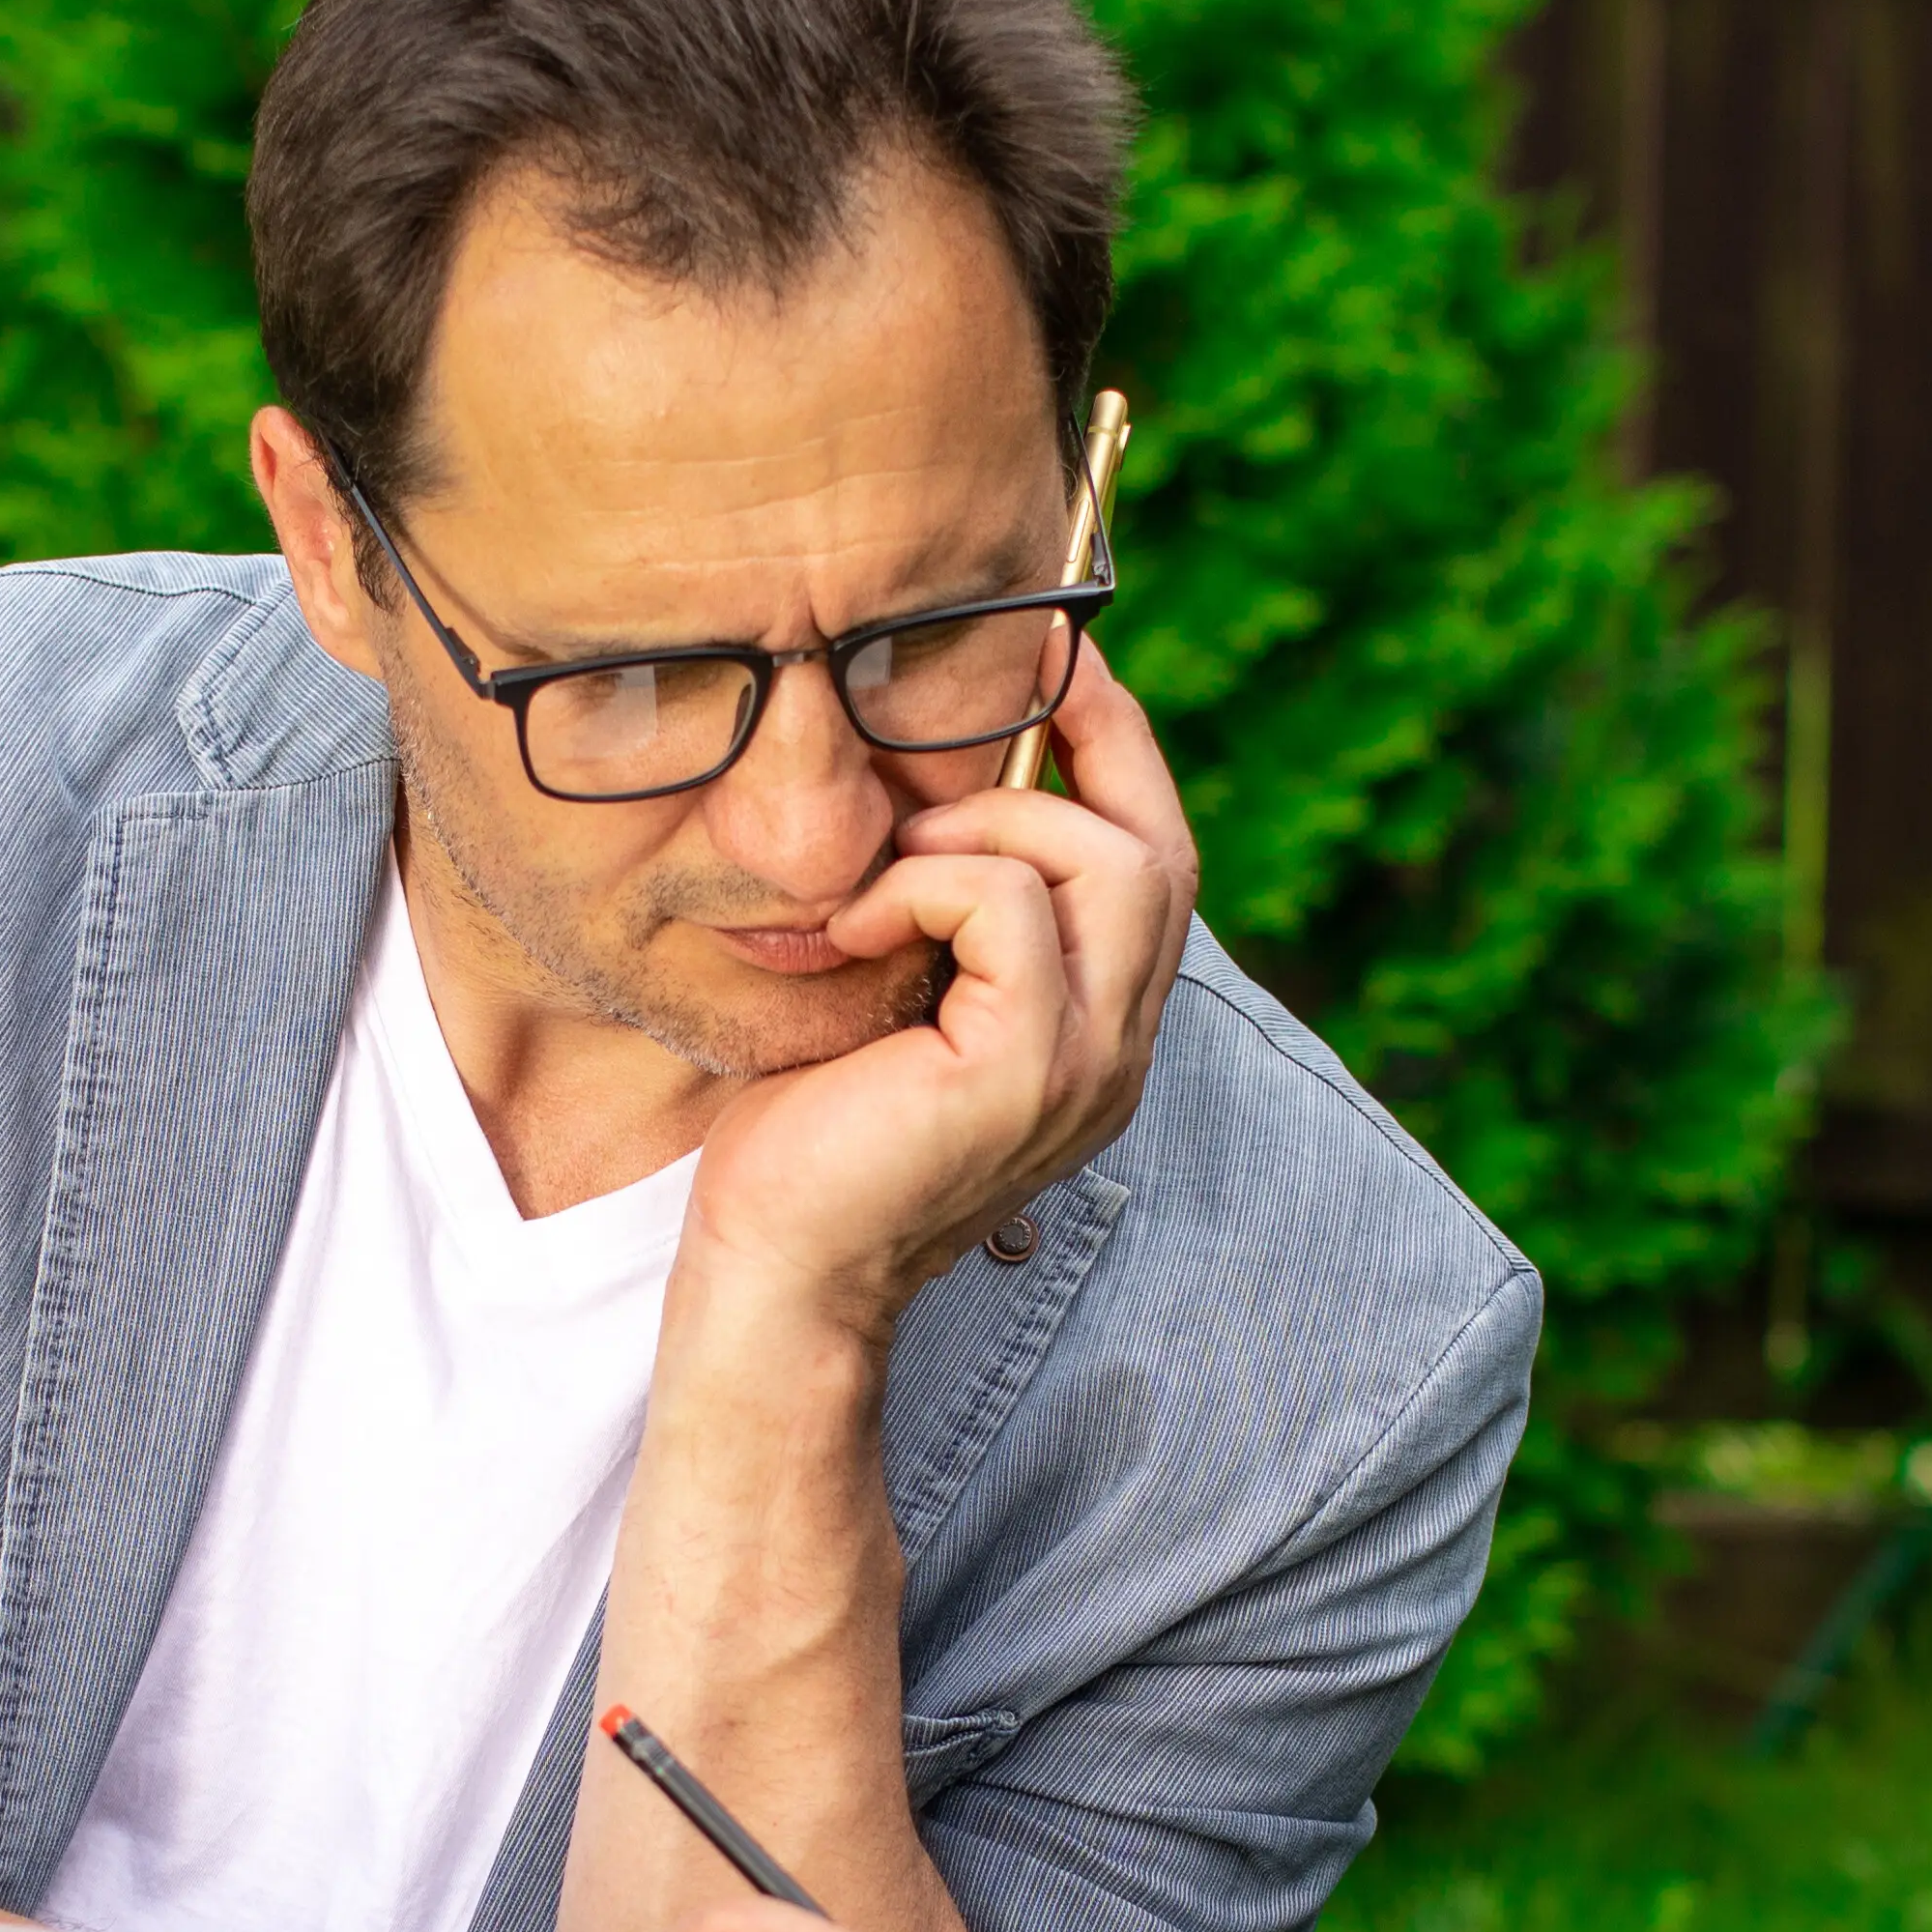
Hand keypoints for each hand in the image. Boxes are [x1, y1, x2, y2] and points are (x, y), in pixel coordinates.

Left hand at [679, 639, 1199, 1329]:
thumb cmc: (807, 1138)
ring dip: (985, 828)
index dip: (1118, 747)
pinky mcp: (1027, 1071)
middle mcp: (1120, 1048)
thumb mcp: (894, 993)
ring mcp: (1088, 1064)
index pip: (1157, 859)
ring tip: (886, 869)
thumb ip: (945, 911)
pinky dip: (924, 882)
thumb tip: (927, 772)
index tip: (1052, 654)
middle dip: (1075, 755)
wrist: (773, 1276)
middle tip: (967, 721)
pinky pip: (1009, 905)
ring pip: (1107, 862)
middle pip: (1157, 848)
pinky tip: (852, 932)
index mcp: (1100, 1029)